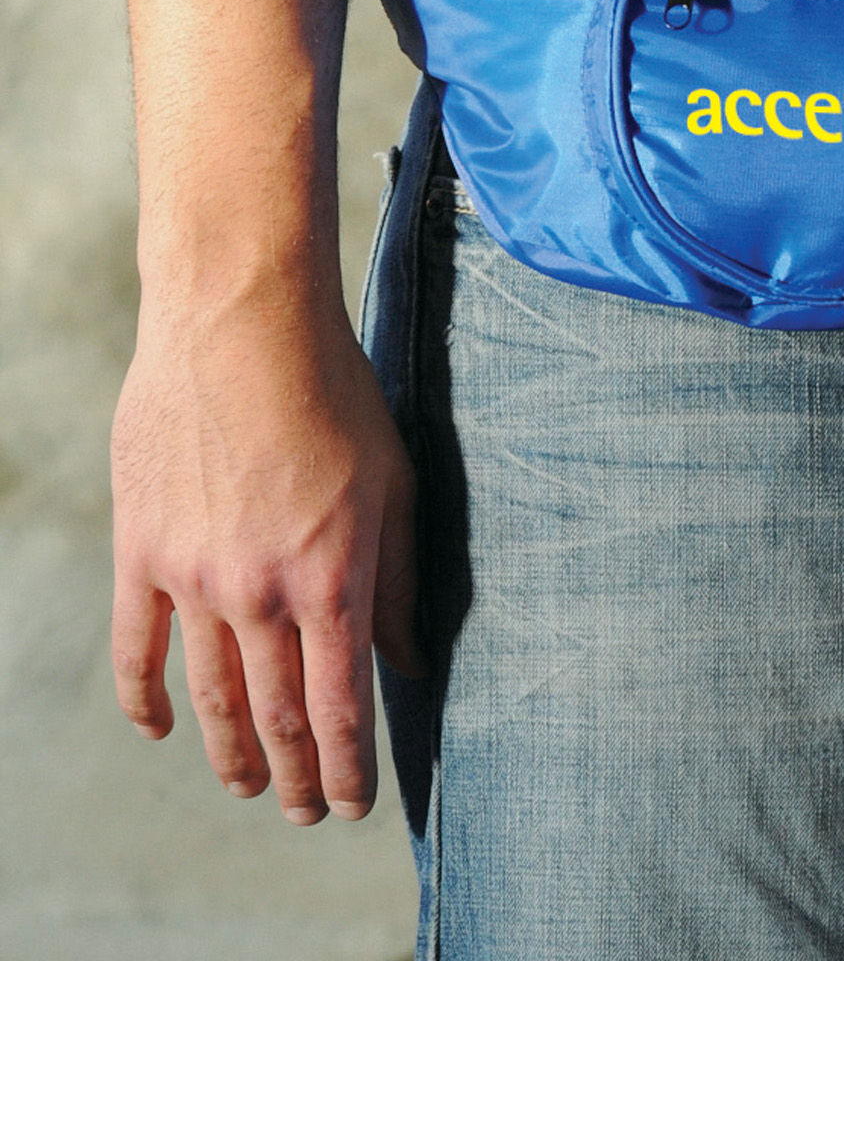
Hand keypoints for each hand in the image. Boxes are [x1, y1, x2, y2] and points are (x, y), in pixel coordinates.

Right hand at [109, 293, 421, 822]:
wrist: (242, 327)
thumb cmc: (338, 396)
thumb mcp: (394, 486)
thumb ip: (396, 580)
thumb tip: (408, 660)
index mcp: (333, 583)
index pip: (341, 709)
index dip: (347, 770)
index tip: (354, 807)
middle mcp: (259, 596)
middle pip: (275, 716)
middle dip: (295, 776)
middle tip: (303, 815)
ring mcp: (192, 579)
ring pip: (208, 696)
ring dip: (229, 753)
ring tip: (248, 788)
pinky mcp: (140, 552)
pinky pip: (136, 646)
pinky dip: (144, 699)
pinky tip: (158, 732)